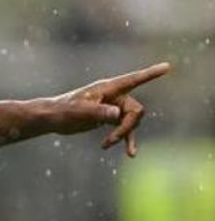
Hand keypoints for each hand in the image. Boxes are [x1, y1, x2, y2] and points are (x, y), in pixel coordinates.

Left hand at [45, 62, 170, 156]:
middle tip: (110, 140)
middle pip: (136, 110)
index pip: (133, 79)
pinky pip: (125, 129)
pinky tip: (130, 154)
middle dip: (128, 126)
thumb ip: (98, 112)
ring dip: (123, 135)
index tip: (167, 67)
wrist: (52, 118)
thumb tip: (117, 114)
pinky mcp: (109, 118)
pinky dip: (126, 139)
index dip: (151, 74)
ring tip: (105, 145)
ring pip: (131, 121)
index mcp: (108, 87)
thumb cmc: (63, 110)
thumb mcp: (80, 111)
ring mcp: (113, 106)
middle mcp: (114, 95)